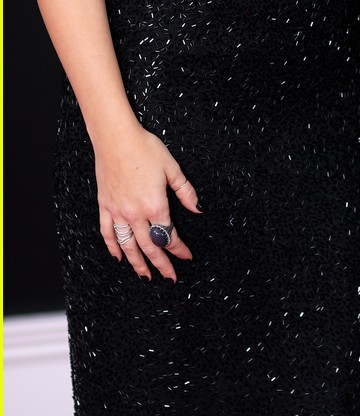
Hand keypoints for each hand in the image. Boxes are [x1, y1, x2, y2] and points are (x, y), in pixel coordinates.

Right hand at [95, 124, 200, 279]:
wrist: (116, 138)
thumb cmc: (145, 149)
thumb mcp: (172, 169)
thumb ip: (186, 192)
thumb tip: (197, 209)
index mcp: (155, 206)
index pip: (169, 235)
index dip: (179, 249)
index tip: (186, 257)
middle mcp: (135, 214)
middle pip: (150, 247)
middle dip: (161, 264)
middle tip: (170, 277)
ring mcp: (118, 212)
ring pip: (128, 246)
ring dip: (138, 264)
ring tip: (146, 277)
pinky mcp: (105, 206)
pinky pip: (107, 233)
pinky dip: (112, 247)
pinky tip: (118, 257)